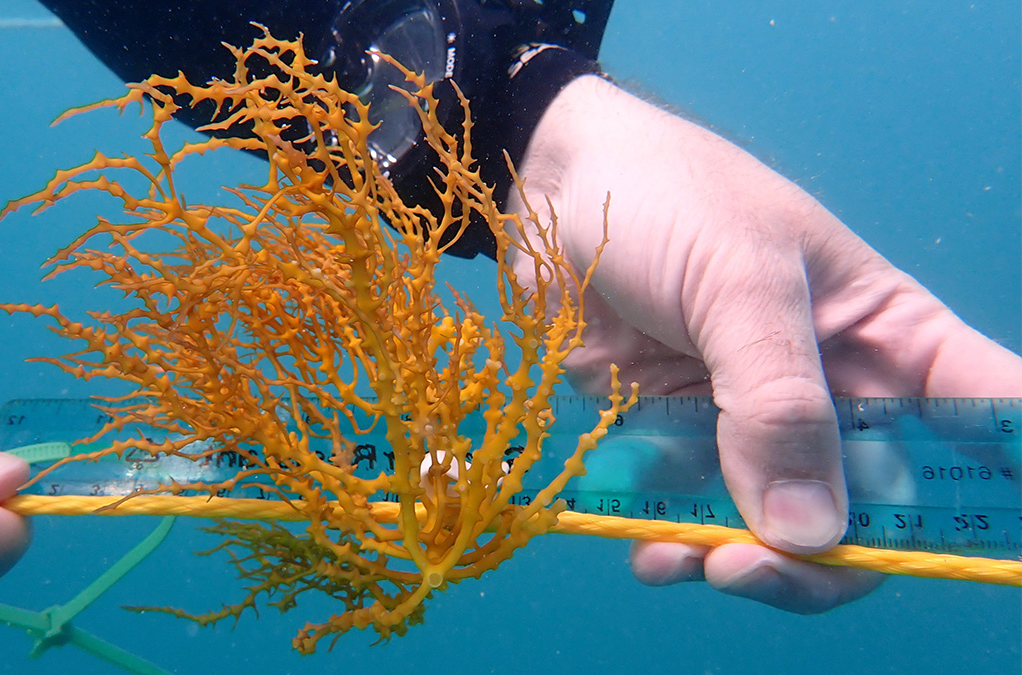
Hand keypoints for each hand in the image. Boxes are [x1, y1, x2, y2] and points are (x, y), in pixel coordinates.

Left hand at [508, 76, 1021, 612]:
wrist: (551, 188)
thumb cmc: (666, 198)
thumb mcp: (738, 282)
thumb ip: (778, 402)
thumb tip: (811, 531)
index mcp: (887, 336)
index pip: (987, 414)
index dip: (1001, 487)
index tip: (986, 547)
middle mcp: (831, 394)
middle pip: (876, 508)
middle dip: (833, 558)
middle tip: (762, 565)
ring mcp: (749, 424)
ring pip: (783, 533)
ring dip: (748, 563)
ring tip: (694, 560)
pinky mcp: (675, 439)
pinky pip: (692, 517)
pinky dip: (676, 546)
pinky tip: (652, 552)